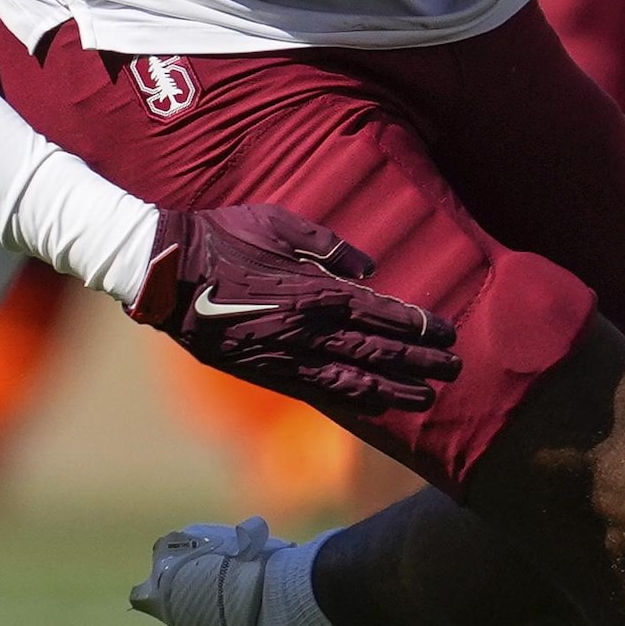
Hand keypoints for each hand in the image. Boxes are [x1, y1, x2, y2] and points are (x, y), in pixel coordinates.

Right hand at [127, 203, 457, 418]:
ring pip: (355, 380)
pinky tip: (377, 406)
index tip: (448, 333)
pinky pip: (318, 392)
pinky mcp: (267, 373)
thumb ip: (327, 244)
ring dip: (396, 389)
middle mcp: (309, 330)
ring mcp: (288, 357)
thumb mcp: (278, 220)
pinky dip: (353, 401)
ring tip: (428, 398)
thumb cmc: (223, 236)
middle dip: (421, 362)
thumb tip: (369, 268)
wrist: (168, 273)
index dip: (419, 326)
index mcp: (316, 290)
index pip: (382, 313)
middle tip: (456, 369)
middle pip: (378, 352)